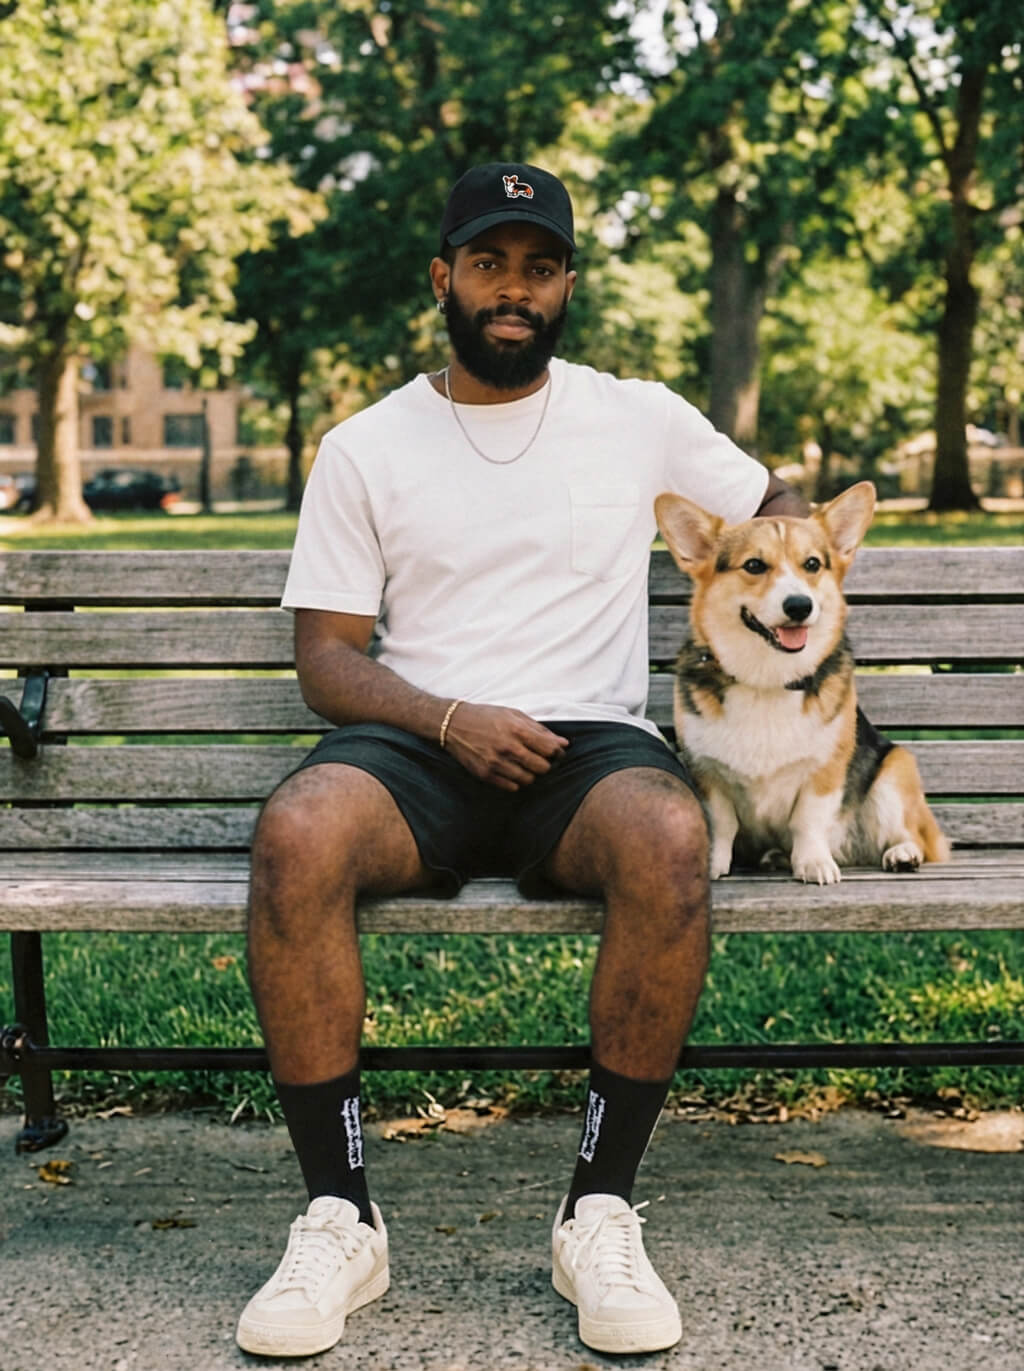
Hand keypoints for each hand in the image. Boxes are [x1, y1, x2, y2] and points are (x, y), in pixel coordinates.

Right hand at [443, 703, 567, 791]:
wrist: (453, 724)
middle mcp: (507, 748)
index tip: (557, 752)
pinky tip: (512, 770)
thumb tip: (562, 743)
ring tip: (525, 764)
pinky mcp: (485, 774)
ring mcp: (495, 763)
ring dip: (531, 774)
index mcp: (516, 730)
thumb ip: (539, 729)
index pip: (549, 749)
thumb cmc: (486, 717)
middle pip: (542, 768)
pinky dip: (517, 781)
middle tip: (541, 759)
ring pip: (528, 780)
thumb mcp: (513, 714)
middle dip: (546, 764)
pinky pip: (512, 787)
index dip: (558, 752)